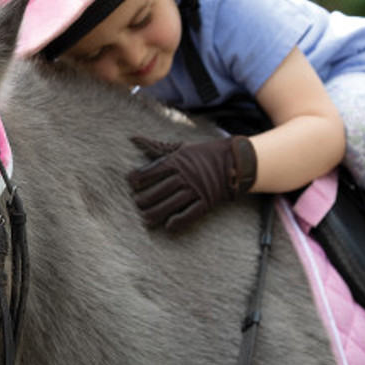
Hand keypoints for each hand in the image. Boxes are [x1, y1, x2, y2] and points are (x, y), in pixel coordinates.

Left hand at [128, 135, 256, 231]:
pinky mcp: (207, 201)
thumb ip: (155, 147)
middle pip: (162, 189)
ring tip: (145, 219)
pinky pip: (192, 212)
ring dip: (158, 212)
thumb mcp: (179, 148)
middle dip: (146, 198)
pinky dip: (180, 220)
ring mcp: (197, 188)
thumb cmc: (200, 154)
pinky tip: (169, 226)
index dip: (141, 176)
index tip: (130, 183)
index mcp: (177, 161)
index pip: (155, 170)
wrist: (233, 160)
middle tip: (136, 204)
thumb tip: (133, 138)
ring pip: (173, 202)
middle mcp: (186, 175)